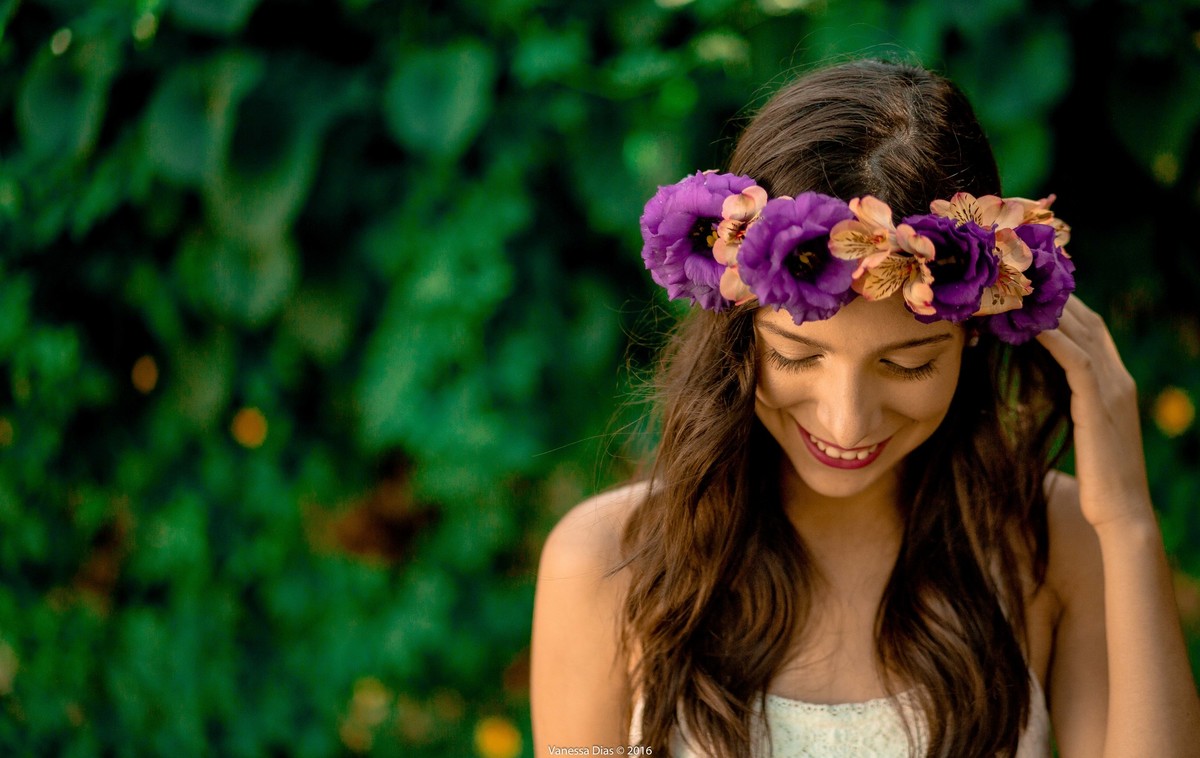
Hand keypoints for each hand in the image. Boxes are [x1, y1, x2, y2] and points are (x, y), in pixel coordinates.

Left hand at [1035, 295, 1153, 528]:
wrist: (1120, 514)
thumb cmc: (1095, 477)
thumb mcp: (1080, 428)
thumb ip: (1067, 401)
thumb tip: (1033, 382)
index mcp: (1115, 381)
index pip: (1090, 327)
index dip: (1062, 304)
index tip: (1027, 289)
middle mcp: (1118, 378)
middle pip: (1087, 321)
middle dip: (1053, 298)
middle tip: (1015, 280)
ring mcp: (1113, 391)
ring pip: (1082, 334)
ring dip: (1048, 311)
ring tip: (1014, 293)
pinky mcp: (1099, 407)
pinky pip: (1078, 362)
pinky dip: (1056, 339)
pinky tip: (1030, 326)